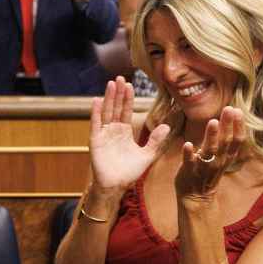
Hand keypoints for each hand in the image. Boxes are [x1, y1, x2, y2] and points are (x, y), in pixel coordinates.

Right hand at [89, 78, 170, 192]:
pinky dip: (96, 112)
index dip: (127, 98)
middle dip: (118, 93)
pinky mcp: (95, 141)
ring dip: (108, 98)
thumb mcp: (147, 155)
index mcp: (124, 132)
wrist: (116, 186)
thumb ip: (155, 141)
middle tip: (120, 77)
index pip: (126, 111)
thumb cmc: (129, 172)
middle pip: (115, 108)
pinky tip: (96, 100)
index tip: (130, 85)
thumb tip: (166, 126)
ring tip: (111, 84)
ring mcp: (103, 134)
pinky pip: (96, 124)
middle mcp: (113, 130)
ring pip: (106, 112)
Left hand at [174, 107, 245, 200]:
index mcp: (226, 157)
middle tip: (228, 109)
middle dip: (227, 125)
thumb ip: (225, 139)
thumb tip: (230, 117)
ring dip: (211, 136)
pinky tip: (187, 144)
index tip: (237, 110)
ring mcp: (204, 167)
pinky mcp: (189, 172)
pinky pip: (189, 162)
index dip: (238, 126)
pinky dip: (189, 154)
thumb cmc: (208, 171)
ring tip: (212, 122)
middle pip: (225, 142)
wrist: (196, 197)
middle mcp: (218, 162)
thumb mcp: (222, 156)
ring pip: (210, 151)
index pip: (237, 140)